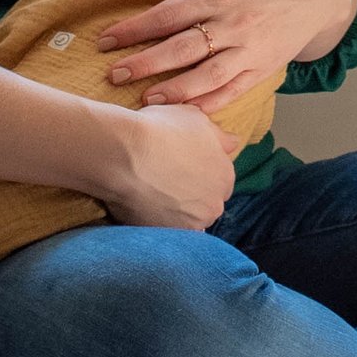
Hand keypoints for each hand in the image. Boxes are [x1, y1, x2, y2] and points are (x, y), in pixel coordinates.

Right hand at [98, 101, 236, 231]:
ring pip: (187, 220)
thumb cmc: (161, 130)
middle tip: (167, 180)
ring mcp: (190, 224)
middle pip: (206, 203)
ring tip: (153, 193)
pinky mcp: (165, 237)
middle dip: (192, 194)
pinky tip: (144, 207)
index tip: (182, 167)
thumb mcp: (196, 119)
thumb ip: (219, 136)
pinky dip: (158, 223)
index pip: (220, 181)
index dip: (201, 173)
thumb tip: (233, 143)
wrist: (123, 154)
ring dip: (176, 211)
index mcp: (225, 177)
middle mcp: (214, 205)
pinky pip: (166, 232)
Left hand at [100, 0, 355, 112]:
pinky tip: (186, 112)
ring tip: (145, 99)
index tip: (105, 39)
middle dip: (143, 64)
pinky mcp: (264, 67)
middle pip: (180, 50)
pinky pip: (232, 91)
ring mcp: (250, 49)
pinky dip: (208, 105)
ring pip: (205, 78)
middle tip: (113, 75)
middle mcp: (234, 23)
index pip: (167, 14)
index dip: (133, 29)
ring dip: (172, 91)